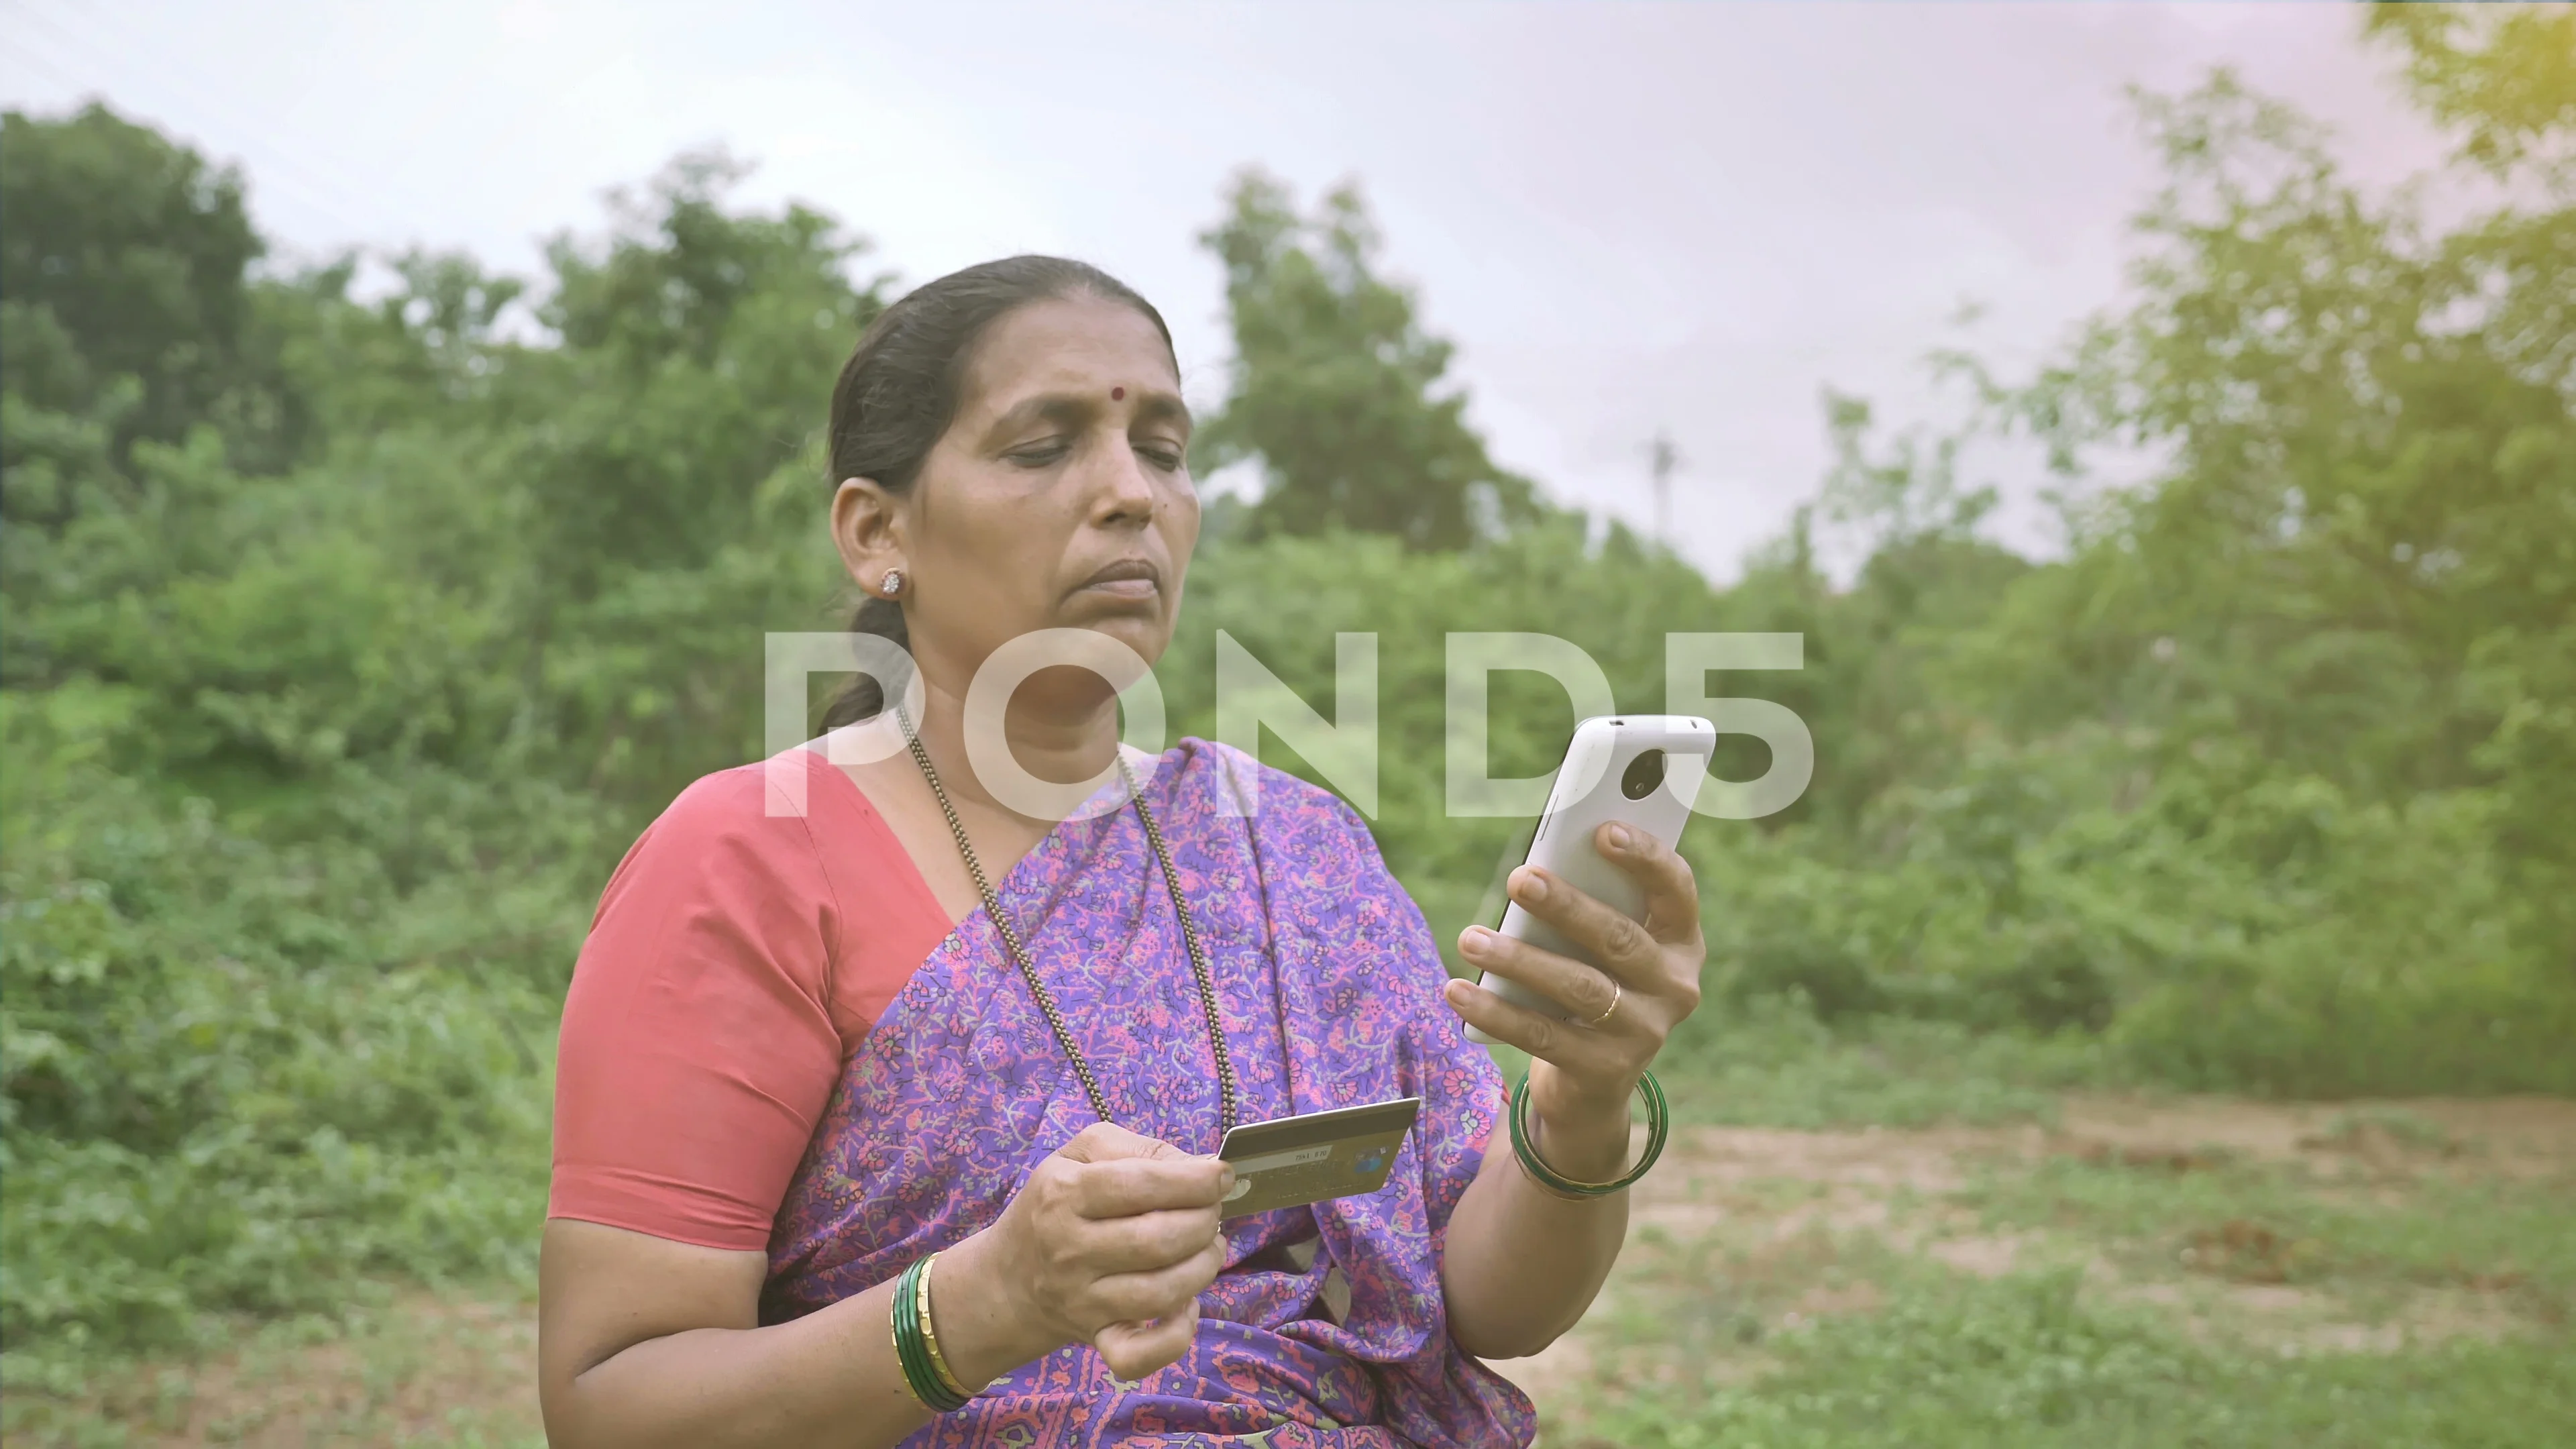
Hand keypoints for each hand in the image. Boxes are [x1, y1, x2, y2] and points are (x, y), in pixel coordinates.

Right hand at [948, 1121, 1231, 1382]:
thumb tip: (1201, 1168)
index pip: (1141, 1184)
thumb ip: (1139, 1149)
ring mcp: (1082, 1300)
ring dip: (1203, 1268)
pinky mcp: (1095, 1339)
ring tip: (1208, 1248)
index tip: (1222, 1177)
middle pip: (1158, 1240)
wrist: (1007, 1280)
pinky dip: (1176, 1335)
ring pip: (1161, 1293)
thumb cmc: (1054, 1206)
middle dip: (1204, 1222)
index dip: (1195, 1180)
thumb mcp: (1080, 1155)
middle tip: (1212, 1213)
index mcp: (1065, 1193)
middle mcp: (1069, 1249)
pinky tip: (1186, 1306)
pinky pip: (1138, 1355)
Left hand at [1442, 823, 1703, 1172]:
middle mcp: (1675, 987)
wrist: (1591, 1083)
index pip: (1677, 888)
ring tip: (1471, 938)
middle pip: (1620, 937)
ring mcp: (1646, 1033)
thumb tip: (1533, 873)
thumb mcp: (1599, 947)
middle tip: (1518, 879)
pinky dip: (1497, 1011)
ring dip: (1520, 960)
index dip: (1646, 858)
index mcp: (1680, 941)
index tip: (1604, 831)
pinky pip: (1543, 1036)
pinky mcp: (1606, 1072)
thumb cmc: (1591, 984)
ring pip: (1580, 988)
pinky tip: (1459, 991)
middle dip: (1566, 906)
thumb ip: (1588, 907)